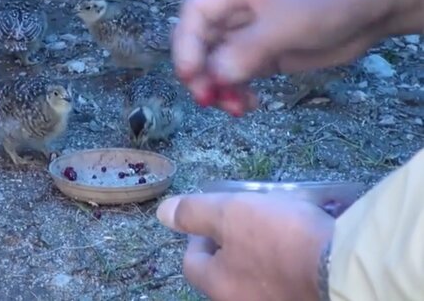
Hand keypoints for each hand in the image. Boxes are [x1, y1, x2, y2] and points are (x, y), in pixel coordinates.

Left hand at [156, 192, 334, 300]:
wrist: (343, 267)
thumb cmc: (277, 238)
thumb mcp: (228, 214)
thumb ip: (193, 214)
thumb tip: (162, 213)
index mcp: (219, 286)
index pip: (192, 262)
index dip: (197, 235)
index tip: (213, 217)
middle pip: (227, 269)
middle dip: (234, 239)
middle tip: (249, 216)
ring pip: (261, 270)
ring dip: (265, 243)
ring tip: (284, 217)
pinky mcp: (305, 298)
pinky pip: (290, 273)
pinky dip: (293, 253)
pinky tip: (309, 230)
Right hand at [171, 0, 398, 115]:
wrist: (371, 10)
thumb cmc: (329, 1)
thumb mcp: (287, 23)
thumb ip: (248, 49)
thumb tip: (216, 76)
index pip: (194, 15)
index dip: (185, 45)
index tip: (190, 75)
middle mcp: (234, 13)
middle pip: (199, 44)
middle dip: (199, 73)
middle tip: (209, 99)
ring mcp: (247, 36)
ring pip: (215, 65)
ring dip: (219, 89)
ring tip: (236, 108)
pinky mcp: (262, 57)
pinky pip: (237, 78)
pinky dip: (237, 94)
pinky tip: (248, 106)